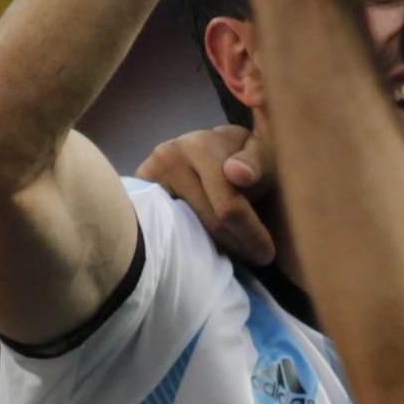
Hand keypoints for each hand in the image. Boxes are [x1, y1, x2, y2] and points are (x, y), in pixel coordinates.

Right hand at [137, 124, 273, 266]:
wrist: (207, 149)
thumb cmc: (241, 157)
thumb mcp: (261, 154)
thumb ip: (256, 164)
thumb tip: (237, 174)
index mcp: (201, 146)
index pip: (228, 207)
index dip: (251, 234)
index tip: (266, 255)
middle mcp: (168, 157)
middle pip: (206, 222)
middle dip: (235, 244)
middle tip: (254, 257)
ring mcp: (147, 176)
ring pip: (183, 231)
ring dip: (212, 244)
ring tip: (231, 247)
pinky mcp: (136, 192)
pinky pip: (161, 230)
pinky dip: (183, 240)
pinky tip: (199, 243)